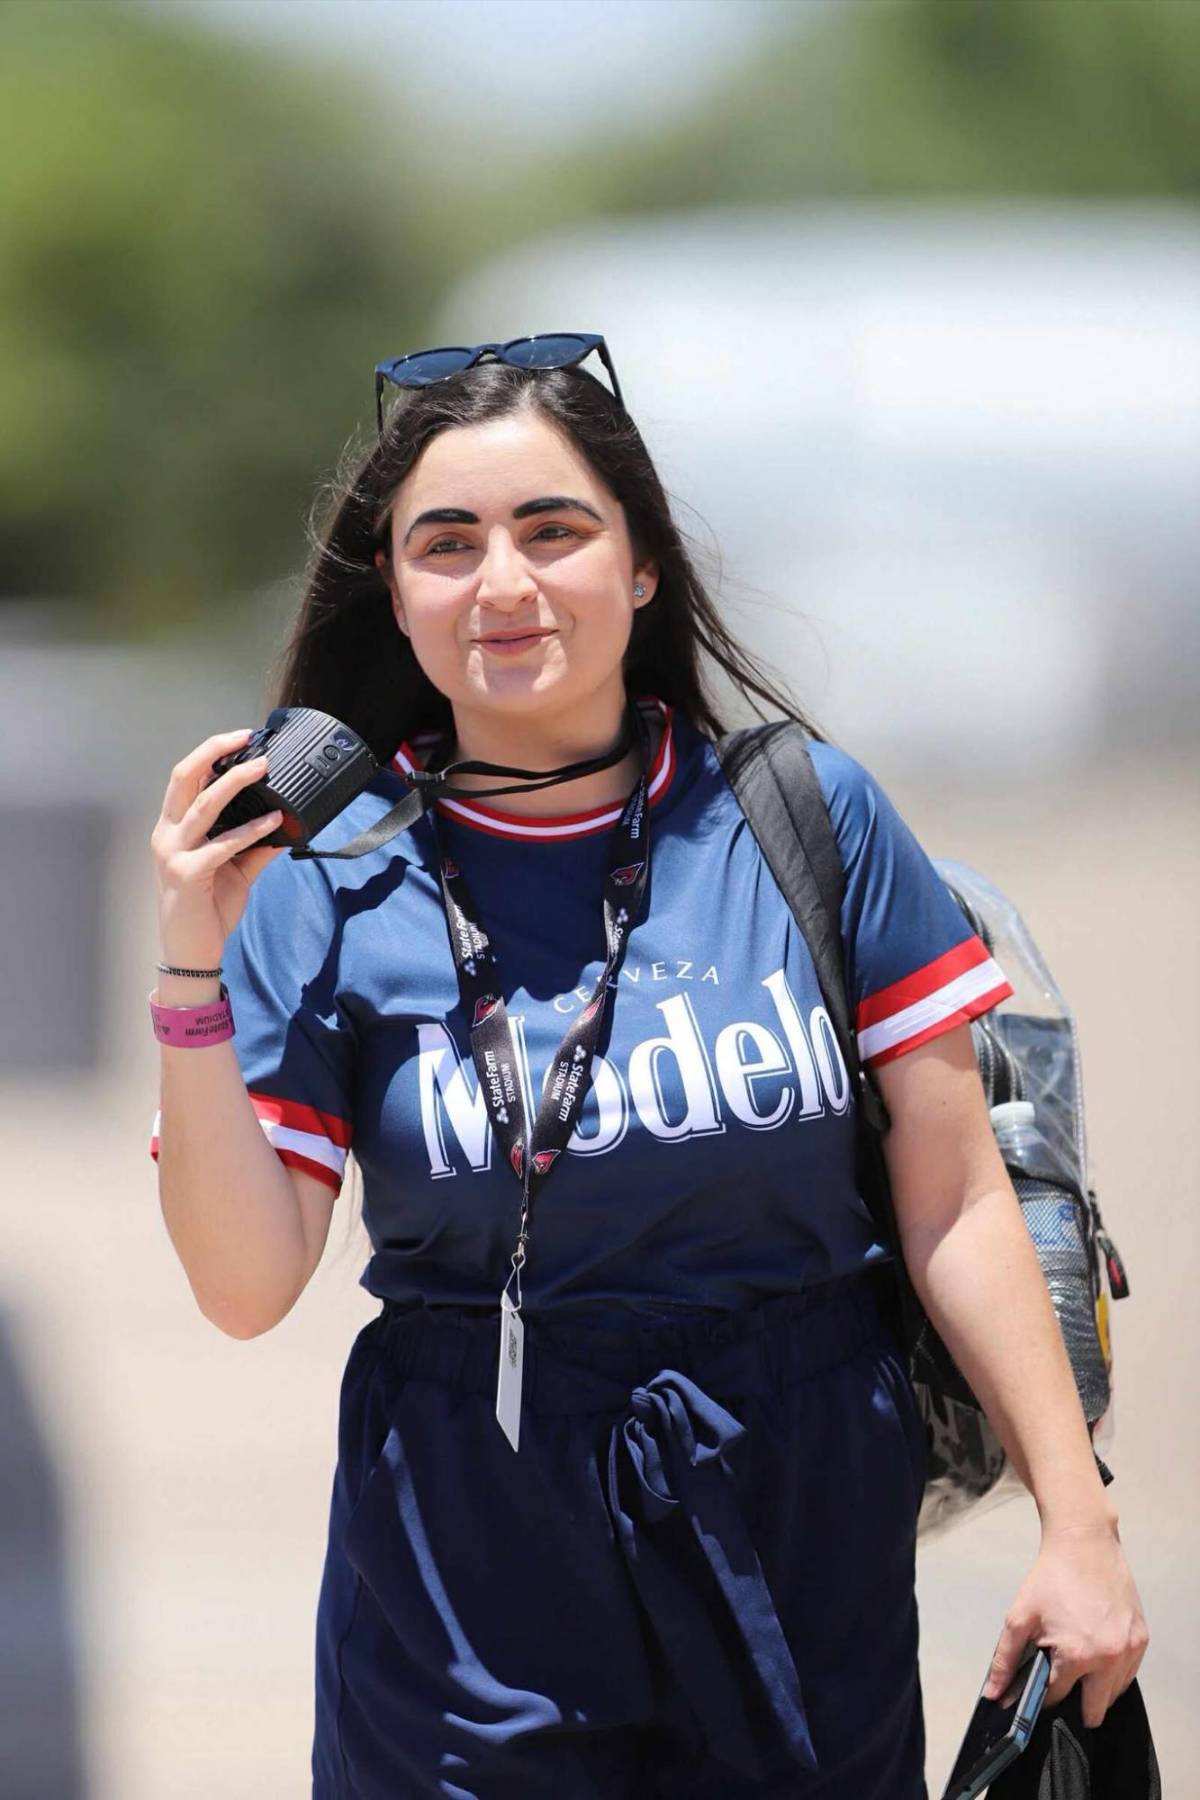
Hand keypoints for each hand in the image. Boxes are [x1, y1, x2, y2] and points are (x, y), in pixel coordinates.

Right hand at [151, 727, 287, 964]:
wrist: (191, 954)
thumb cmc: (207, 911)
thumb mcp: (235, 872)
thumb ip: (256, 847)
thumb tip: (287, 824)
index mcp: (173, 829)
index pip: (186, 779)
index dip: (210, 754)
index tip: (241, 739)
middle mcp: (167, 834)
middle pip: (182, 777)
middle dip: (212, 752)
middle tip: (245, 737)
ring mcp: (173, 853)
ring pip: (202, 805)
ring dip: (235, 782)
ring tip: (263, 767)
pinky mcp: (187, 874)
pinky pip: (223, 845)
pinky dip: (250, 830)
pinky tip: (273, 821)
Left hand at [983, 1516, 1148, 1727]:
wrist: (1084, 1545)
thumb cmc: (1050, 1579)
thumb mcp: (1019, 1618)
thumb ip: (1005, 1661)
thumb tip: (993, 1696)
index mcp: (1077, 1656)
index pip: (1056, 1699)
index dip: (1042, 1695)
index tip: (1037, 1684)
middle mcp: (1109, 1659)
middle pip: (1093, 1712)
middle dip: (1074, 1703)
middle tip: (1061, 1677)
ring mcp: (1130, 1651)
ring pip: (1113, 1695)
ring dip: (1096, 1687)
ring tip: (1079, 1656)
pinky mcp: (1142, 1641)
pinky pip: (1128, 1675)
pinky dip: (1113, 1672)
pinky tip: (1096, 1649)